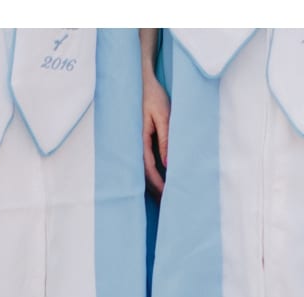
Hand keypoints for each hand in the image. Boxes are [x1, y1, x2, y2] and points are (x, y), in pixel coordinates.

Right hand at [142, 74, 169, 196]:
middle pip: (144, 176)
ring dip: (153, 186)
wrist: (140, 81)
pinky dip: (152, 175)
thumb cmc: (153, 96)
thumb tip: (168, 164)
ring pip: (143, 172)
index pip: (149, 170)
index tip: (168, 196)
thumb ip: (165, 139)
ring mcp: (136, 145)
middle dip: (156, 191)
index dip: (159, 185)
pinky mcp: (139, 142)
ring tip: (164, 199)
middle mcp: (135, 145)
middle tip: (168, 206)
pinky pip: (145, 163)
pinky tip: (160, 181)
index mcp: (140, 140)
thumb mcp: (163, 115)